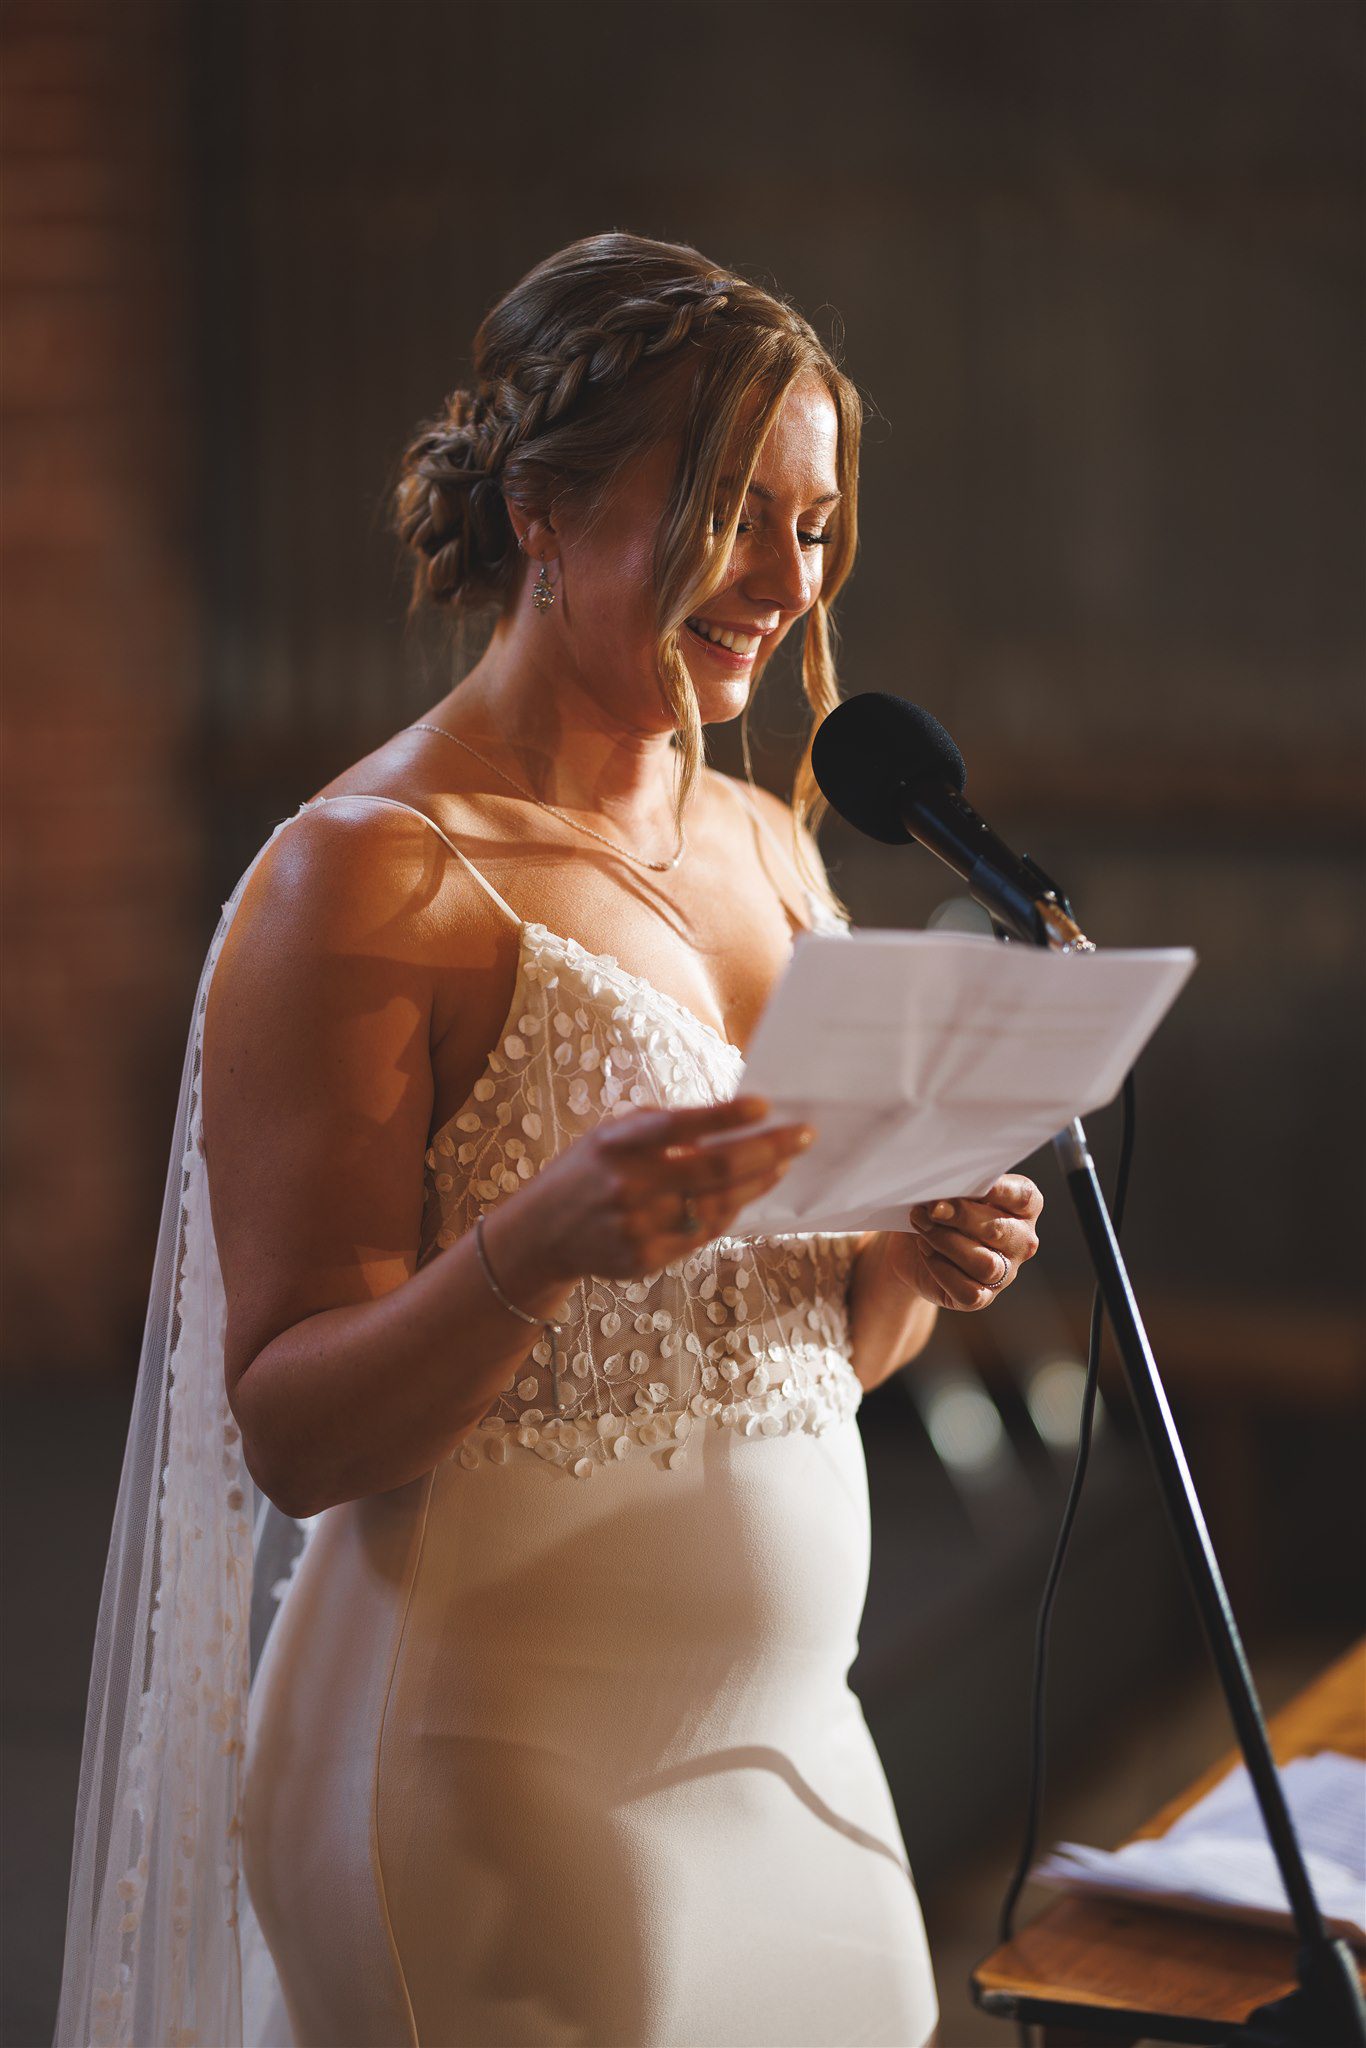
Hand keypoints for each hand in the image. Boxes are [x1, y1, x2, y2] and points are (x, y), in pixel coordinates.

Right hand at [508, 1095, 812, 1284]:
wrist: (541, 1233)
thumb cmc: (589, 1171)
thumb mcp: (612, 1135)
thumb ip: (662, 1129)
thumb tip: (728, 1121)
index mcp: (617, 1143)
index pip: (680, 1125)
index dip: (725, 1117)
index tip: (765, 1105)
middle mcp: (627, 1185)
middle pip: (714, 1169)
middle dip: (767, 1150)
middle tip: (803, 1136)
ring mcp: (637, 1226)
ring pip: (717, 1204)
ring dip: (759, 1183)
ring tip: (783, 1163)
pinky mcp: (645, 1258)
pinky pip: (703, 1233)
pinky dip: (730, 1211)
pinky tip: (748, 1194)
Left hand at [889, 1174, 1043, 1311]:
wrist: (911, 1248)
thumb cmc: (937, 1211)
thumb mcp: (948, 1193)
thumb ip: (956, 1189)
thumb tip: (945, 1194)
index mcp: (1022, 1208)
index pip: (1023, 1197)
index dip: (1001, 1190)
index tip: (975, 1183)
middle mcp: (1020, 1241)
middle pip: (999, 1231)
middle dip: (963, 1216)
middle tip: (933, 1208)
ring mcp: (1005, 1272)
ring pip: (985, 1264)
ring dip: (947, 1243)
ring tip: (921, 1226)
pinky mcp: (983, 1297)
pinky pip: (968, 1290)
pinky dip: (941, 1270)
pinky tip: (925, 1251)